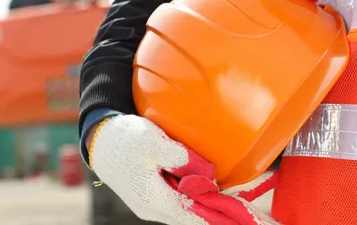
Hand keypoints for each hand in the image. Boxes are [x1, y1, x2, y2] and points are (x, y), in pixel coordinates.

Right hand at [88, 114, 279, 224]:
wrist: (99, 140)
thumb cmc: (123, 139)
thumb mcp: (150, 142)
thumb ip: (180, 158)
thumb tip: (207, 174)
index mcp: (155, 198)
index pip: (196, 217)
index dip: (223, 222)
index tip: (247, 224)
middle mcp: (156, 207)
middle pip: (197, 218)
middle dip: (227, 221)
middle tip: (257, 222)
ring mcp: (156, 202)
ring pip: (192, 211)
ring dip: (216, 212)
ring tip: (245, 215)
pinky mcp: (157, 193)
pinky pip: (185, 201)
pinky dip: (204, 201)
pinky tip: (218, 197)